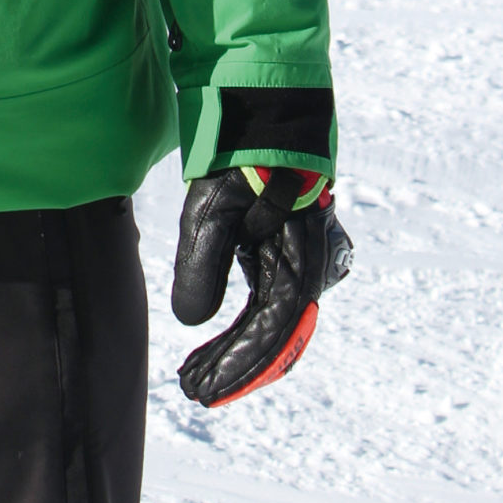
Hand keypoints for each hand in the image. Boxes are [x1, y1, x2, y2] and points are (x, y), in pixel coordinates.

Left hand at [172, 163, 354, 406]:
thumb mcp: (211, 210)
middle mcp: (311, 269)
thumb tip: (191, 322)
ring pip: (274, 322)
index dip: (235, 367)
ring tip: (198, 374)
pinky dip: (247, 326)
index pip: (269, 332)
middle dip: (233, 365)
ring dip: (239, 350)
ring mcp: (304, 261)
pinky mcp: (291, 251)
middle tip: (193, 387)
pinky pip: (274, 303)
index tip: (200, 391)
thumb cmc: (239, 158)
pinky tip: (221, 342)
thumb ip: (203, 265)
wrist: (266, 112)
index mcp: (299, 262)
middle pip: (274, 334)